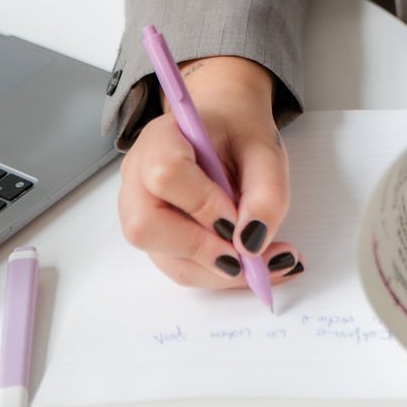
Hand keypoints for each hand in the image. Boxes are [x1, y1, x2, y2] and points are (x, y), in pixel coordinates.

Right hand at [119, 55, 300, 289]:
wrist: (227, 132)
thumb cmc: (240, 135)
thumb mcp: (267, 152)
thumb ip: (267, 193)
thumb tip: (251, 244)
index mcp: (161, 138)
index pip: (165, 174)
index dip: (201, 204)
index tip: (238, 220)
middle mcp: (137, 176)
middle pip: (146, 227)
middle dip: (204, 251)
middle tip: (253, 257)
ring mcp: (139, 211)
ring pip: (166, 259)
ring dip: (220, 272)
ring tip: (268, 264)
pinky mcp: (156, 239)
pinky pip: (181, 268)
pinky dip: (220, 274)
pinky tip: (255, 265)